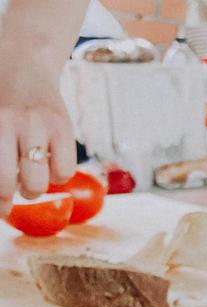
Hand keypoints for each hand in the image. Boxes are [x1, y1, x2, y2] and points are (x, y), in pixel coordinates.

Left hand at [0, 84, 75, 215]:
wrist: (23, 61)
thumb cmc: (0, 101)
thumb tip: (3, 199)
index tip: (1, 208)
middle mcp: (8, 122)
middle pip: (6, 185)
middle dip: (7, 198)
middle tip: (12, 189)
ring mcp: (37, 124)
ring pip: (37, 184)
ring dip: (32, 188)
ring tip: (30, 173)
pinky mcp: (63, 127)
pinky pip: (64, 172)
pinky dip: (57, 175)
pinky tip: (49, 161)